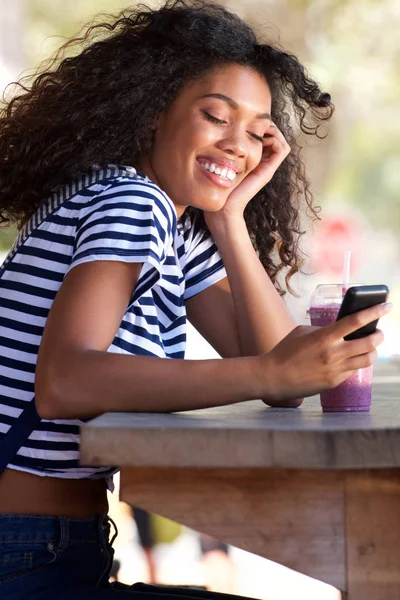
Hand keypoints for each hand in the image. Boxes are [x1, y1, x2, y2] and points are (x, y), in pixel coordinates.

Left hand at [205, 123, 289, 226]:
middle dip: (265, 124)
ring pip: (281, 141)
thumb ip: (223, 150)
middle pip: (274, 136)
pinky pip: (282, 150)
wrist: (222, 208)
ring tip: (257, 126)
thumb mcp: (220, 162)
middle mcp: (262, 162)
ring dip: (272, 130)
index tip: (245, 118)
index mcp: (253, 159)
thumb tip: (219, 129)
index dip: (259, 124)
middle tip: (252, 119)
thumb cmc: (217, 186)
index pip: (264, 136)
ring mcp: (267, 166)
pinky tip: (260, 136)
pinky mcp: (268, 171)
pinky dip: (276, 138)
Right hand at [257, 302, 390, 405]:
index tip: (386, 306)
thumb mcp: (303, 332)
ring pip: (367, 359)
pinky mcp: (334, 382)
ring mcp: (336, 370)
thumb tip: (340, 331)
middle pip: (370, 343)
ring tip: (371, 346)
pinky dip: (356, 362)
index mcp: (325, 337)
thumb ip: (324, 330)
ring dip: (373, 351)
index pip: (356, 321)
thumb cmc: (285, 351)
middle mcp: (334, 354)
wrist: (274, 377)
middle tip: (380, 332)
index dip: (374, 312)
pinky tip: (353, 358)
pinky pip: (353, 370)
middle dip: (379, 335)